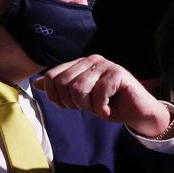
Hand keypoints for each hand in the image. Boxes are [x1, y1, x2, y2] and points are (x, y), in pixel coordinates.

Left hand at [32, 55, 169, 136]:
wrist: (137, 112)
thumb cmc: (110, 104)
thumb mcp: (81, 99)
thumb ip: (61, 89)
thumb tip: (36, 83)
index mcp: (80, 63)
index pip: (52, 76)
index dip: (55, 96)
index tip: (68, 106)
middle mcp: (92, 60)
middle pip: (63, 83)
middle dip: (72, 102)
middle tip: (87, 108)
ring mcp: (106, 65)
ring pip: (79, 88)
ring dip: (87, 106)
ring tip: (98, 108)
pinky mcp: (119, 74)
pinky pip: (98, 93)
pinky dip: (101, 108)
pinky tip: (108, 110)